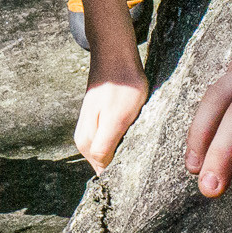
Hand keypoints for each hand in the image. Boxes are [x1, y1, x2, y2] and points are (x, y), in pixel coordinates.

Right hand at [74, 51, 148, 170]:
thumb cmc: (121, 87)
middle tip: (147, 161)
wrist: (115, 56)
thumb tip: (101, 173)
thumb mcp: (117, 119)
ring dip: (126, 153)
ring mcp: (91, 129)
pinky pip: (112, 140)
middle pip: (106, 164)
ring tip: (144, 147)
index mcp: (86, 143)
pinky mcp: (99, 120)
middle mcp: (84, 139)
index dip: (124, 176)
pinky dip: (125, 141)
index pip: (105, 173)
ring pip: (110, 153)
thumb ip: (104, 146)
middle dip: (126, 166)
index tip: (143, 175)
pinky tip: (137, 134)